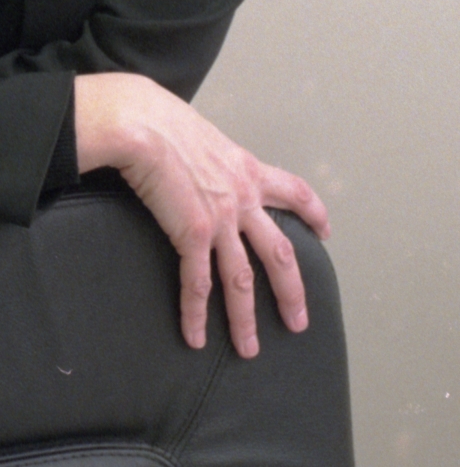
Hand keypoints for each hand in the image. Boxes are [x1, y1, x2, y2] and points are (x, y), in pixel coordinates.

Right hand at [73, 73, 329, 358]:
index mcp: (246, 169)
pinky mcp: (193, 235)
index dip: (313, 214)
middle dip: (291, 292)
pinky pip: (197, 284)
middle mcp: (242, 198)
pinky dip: (196, 314)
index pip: (295, 191)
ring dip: (245, 319)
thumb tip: (198, 160)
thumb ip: (209, 155)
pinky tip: (195, 337)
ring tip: (249, 348)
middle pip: (279, 254)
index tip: (325, 232)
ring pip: (242, 280)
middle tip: (298, 322)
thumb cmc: (159, 118)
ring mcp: (221, 220)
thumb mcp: (201, 134)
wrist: (142, 124)